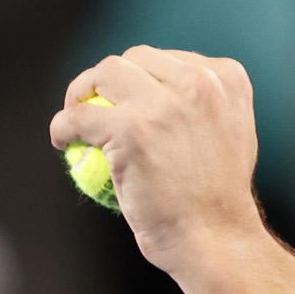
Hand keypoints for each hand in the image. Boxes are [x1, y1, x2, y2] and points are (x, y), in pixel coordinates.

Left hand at [49, 45, 264, 271]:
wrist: (216, 236)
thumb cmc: (219, 199)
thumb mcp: (231, 134)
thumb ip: (205, 107)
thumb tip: (166, 92)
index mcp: (227, 79)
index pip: (172, 59)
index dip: (146, 76)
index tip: (130, 99)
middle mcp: (200, 82)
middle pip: (136, 58)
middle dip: (112, 77)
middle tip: (95, 103)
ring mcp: (164, 104)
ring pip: (105, 74)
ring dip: (83, 91)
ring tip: (74, 116)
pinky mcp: (132, 129)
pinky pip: (79, 117)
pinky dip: (63, 127)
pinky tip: (63, 141)